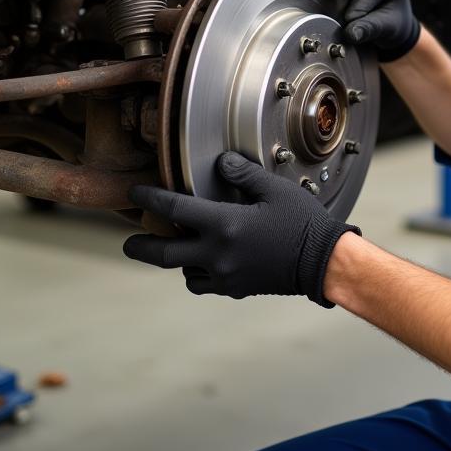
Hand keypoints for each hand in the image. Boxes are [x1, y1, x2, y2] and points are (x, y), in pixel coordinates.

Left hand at [123, 152, 359, 306]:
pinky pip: (204, 283)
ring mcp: (225, 275)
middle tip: (128, 242)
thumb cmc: (302, 222)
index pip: (174, 209)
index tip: (135, 192)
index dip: (150, 198)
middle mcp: (217, 254)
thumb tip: (221, 162)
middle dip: (140, 247)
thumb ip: (243, 173)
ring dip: (176, 258)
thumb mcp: (274, 190)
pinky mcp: (235, 288)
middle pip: (163, 255)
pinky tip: (206, 260)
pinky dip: (198, 272)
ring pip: (184, 271)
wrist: (322, 262)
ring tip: (178, 245)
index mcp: (225, 225)